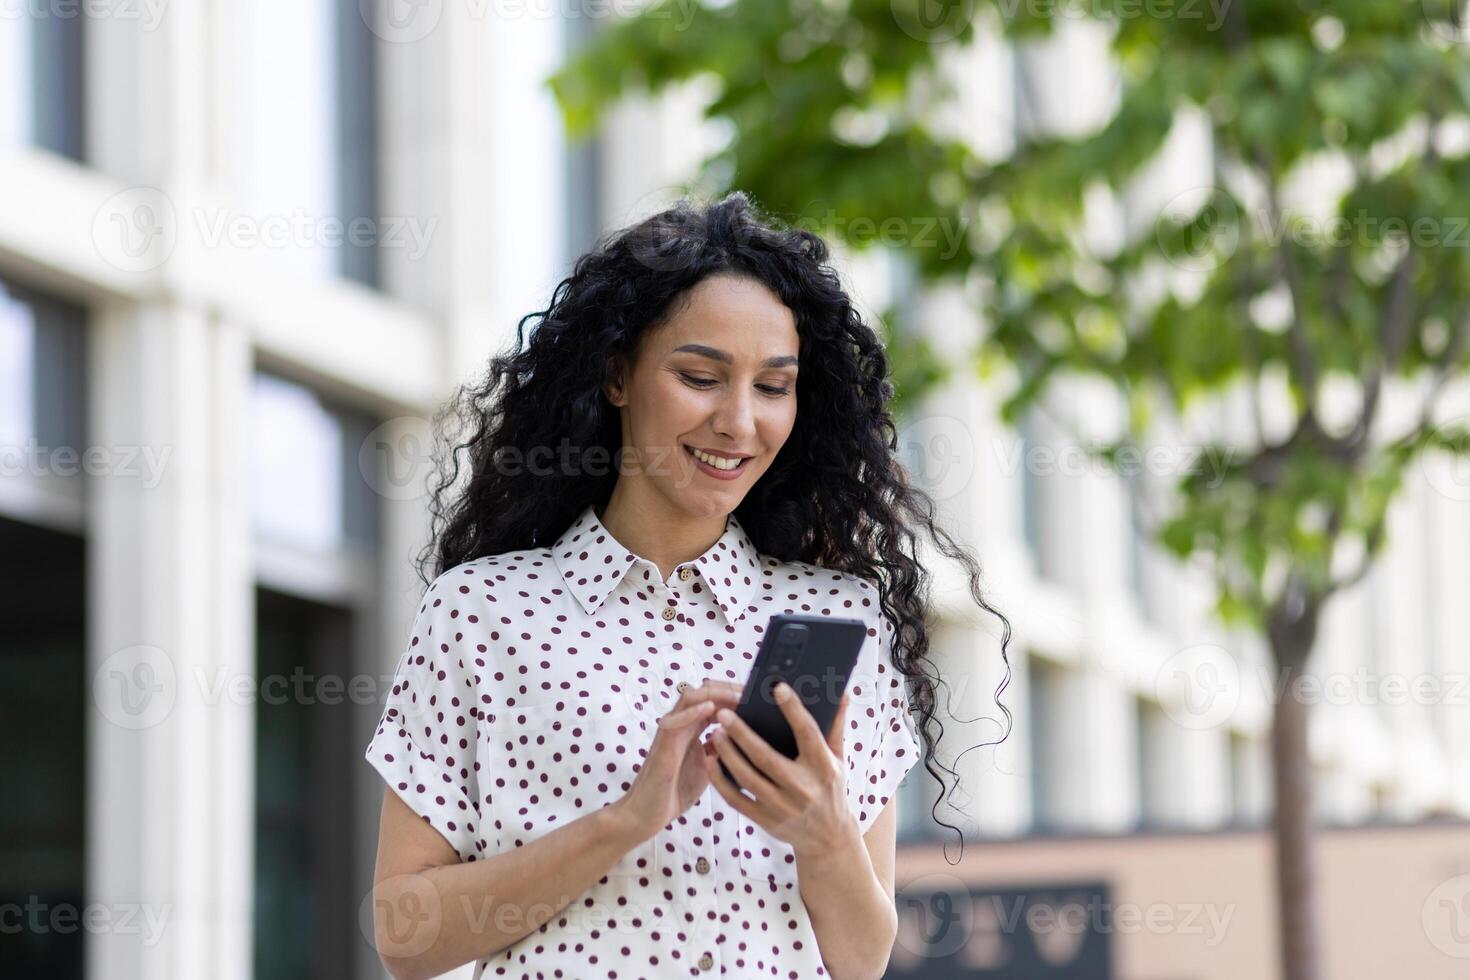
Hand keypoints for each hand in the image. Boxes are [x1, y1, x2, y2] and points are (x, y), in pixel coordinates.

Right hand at [615, 681, 742, 841]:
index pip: (715, 700)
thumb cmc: (677, 790)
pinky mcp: (662, 745)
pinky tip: (709, 708)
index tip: (759, 695)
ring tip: (738, 696)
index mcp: (693, 727)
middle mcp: (681, 724)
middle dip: (729, 688)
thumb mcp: (709, 765)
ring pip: (690, 698)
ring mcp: (671, 731)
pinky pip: (676, 721)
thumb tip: (748, 738)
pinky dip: (692, 712)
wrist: (648, 813)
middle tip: (754, 691)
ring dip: (715, 694)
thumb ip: (722, 749)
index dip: (735, 694)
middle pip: (704, 692)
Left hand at [702, 681, 856, 857]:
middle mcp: (803, 788)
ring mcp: (783, 807)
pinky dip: (721, 780)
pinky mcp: (767, 821)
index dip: (793, 710)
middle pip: (766, 758)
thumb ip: (836, 726)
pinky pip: (737, 799)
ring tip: (716, 733)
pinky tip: (711, 761)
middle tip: (724, 714)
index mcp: (823, 767)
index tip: (777, 688)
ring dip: (728, 754)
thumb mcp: (838, 759)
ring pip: (748, 778)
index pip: (807, 733)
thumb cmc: (831, 789)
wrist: (829, 839)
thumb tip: (842, 693)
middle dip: (742, 734)